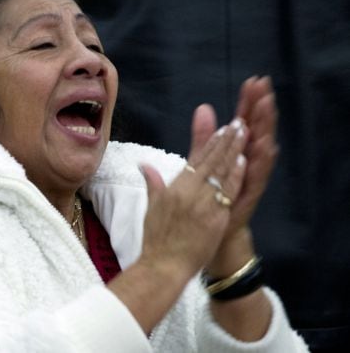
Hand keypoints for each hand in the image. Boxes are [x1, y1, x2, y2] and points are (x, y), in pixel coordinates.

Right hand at [139, 109, 247, 278]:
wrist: (163, 265)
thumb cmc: (157, 239)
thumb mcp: (152, 207)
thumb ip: (153, 183)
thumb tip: (144, 164)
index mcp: (174, 188)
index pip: (195, 160)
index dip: (210, 143)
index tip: (222, 128)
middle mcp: (188, 192)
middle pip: (210, 161)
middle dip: (226, 140)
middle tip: (238, 123)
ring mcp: (202, 204)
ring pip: (221, 172)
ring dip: (233, 151)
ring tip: (244, 134)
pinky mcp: (215, 217)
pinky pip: (227, 192)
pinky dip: (236, 175)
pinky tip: (243, 161)